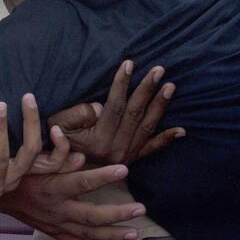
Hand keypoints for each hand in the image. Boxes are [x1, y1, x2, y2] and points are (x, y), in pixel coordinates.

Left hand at [0, 93, 69, 216]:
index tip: (57, 125)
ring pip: (2, 159)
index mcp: (20, 170)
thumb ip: (7, 133)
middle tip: (27, 97)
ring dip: (0, 130)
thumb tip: (25, 105)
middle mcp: (11, 181)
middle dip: (30, 123)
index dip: (60, 147)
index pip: (51, 162)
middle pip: (29, 153)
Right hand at [0, 164, 146, 239]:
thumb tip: (81, 157)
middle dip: (117, 214)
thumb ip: (57, 159)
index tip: (124, 169)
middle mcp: (56, 210)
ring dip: (112, 235)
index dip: (103, 176)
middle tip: (140, 209)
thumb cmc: (17, 173)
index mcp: (52, 188)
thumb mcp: (32, 161)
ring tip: (134, 233)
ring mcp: (55, 225)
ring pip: (88, 235)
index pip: (81, 182)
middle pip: (91, 216)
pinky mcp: (53, 233)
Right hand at [49, 61, 183, 164]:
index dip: (122, 83)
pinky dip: (167, 139)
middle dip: (147, 89)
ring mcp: (127, 155)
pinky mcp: (133, 159)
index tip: (129, 63)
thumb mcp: (59, 126)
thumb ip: (78, 114)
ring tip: (170, 86)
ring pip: (147, 127)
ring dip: (160, 105)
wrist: (63, 176)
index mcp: (99, 139)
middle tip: (159, 70)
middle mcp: (117, 148)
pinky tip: (181, 130)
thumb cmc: (58, 143)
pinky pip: (152, 149)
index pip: (115, 105)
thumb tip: (100, 106)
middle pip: (135, 113)